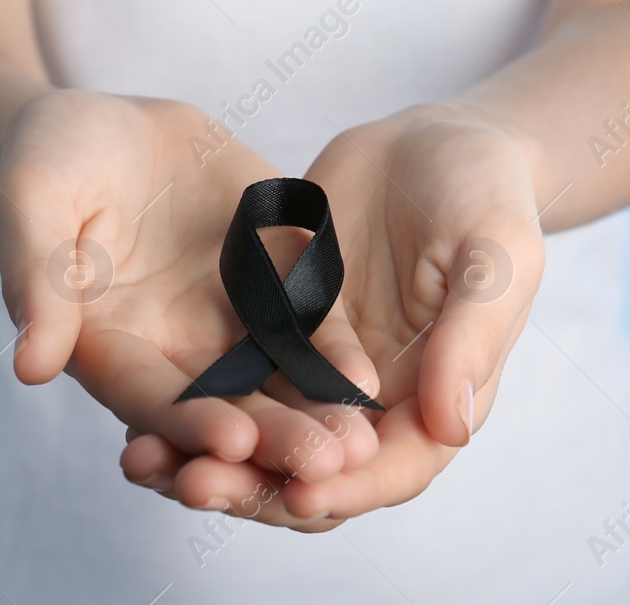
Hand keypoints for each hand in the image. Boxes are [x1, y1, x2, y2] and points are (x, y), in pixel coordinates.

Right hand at [0, 90, 379, 488]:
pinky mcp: (270, 279)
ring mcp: (224, 319)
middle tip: (324, 465)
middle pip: (223, 403)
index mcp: (105, 344)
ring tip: (361, 448)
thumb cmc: (48, 162)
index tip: (233, 440)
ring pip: (274, 377)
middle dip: (273, 437)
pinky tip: (370, 384)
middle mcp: (171, 348)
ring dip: (316, 414)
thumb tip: (33, 365)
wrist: (105, 128)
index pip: (148, 394)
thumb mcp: (29, 203)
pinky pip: (307, 321)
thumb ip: (36, 278)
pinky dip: (335, 354)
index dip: (189, 420)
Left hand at [124, 103, 546, 526]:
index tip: (297, 489)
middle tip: (190, 483)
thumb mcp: (495, 255)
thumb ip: (472, 337)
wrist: (434, 139)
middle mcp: (372, 404)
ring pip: (260, 436)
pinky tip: (134, 410)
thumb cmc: (485, 194)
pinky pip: (227, 380)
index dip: (344, 486)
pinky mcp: (275, 333)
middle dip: (252, 486)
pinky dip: (188, 401)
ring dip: (205, 457)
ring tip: (142, 461)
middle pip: (311, 470)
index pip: (388, 471)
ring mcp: (317, 373)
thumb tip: (451, 427)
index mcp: (434, 400)